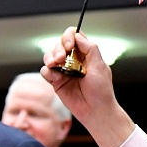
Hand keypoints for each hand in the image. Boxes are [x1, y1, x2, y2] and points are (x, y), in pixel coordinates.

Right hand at [40, 27, 134, 146]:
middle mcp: (74, 60)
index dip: (69, 36)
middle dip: (58, 48)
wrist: (95, 110)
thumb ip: (90, 49)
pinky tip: (56, 78)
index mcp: (86, 54)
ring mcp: (64, 70)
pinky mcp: (56, 81)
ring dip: (50, 57)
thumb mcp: (100, 67)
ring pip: (49, 56)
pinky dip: (48, 72)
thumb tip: (78, 36)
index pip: (74, 37)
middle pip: (59, 45)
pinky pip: (45, 71)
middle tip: (62, 58)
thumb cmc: (101, 90)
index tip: (70, 45)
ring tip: (56, 64)